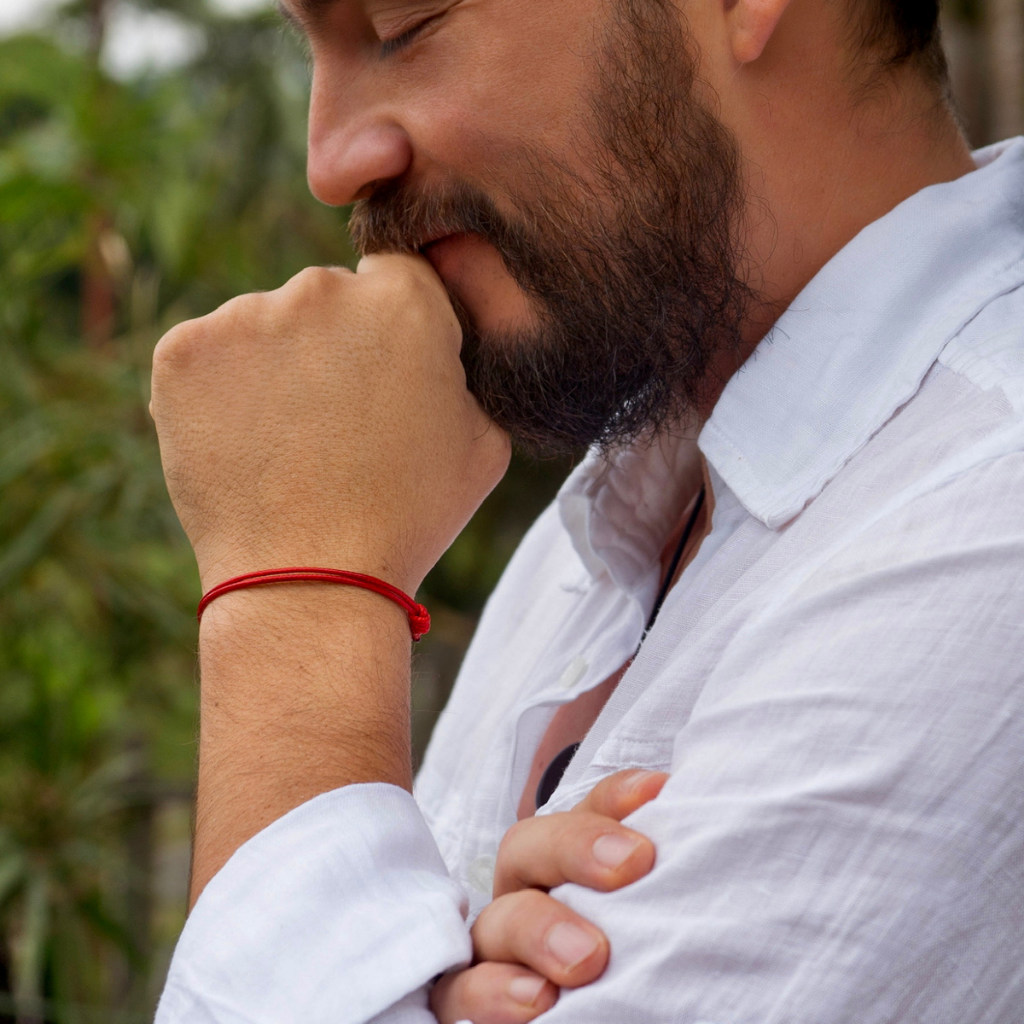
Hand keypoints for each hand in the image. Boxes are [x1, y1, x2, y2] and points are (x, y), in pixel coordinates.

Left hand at [151, 254, 509, 594]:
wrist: (312, 579)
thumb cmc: (409, 515)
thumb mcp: (484, 438)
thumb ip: (465, 368)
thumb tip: (443, 348)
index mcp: (402, 299)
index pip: (395, 275)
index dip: (390, 327)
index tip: (382, 374)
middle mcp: (320, 288)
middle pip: (326, 297)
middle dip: (332, 345)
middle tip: (336, 423)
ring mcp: (244, 316)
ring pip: (263, 326)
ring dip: (275, 366)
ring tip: (290, 444)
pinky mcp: (183, 352)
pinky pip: (209, 356)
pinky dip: (221, 392)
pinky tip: (247, 445)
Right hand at [431, 769, 667, 1023]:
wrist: (635, 1016)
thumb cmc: (654, 966)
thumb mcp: (667, 916)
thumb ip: (679, 882)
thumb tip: (737, 833)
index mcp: (574, 865)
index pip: (587, 810)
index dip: (616, 795)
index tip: (661, 793)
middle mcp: (532, 895)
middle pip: (529, 846)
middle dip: (574, 846)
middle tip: (632, 866)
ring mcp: (499, 949)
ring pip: (495, 919)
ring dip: (536, 929)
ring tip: (585, 961)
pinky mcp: (476, 1000)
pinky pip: (460, 990)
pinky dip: (488, 992)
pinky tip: (533, 1003)